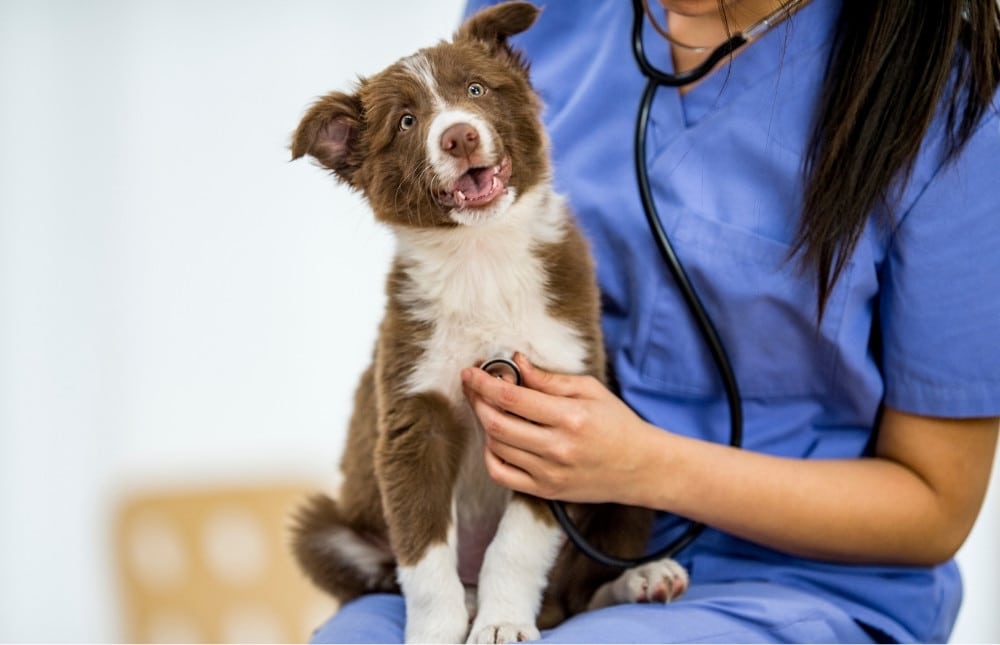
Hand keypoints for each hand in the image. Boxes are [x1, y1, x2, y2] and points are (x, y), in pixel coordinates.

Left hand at [460, 353, 659, 503]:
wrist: (642, 467)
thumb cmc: (618, 424)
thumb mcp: (591, 390)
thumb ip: (550, 379)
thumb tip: (517, 363)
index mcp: (570, 417)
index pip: (512, 398)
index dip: (484, 383)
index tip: (470, 371)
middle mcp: (557, 448)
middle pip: (497, 423)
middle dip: (477, 400)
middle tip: (473, 385)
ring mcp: (549, 473)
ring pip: (496, 447)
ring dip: (484, 424)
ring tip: (489, 407)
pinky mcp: (545, 491)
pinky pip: (501, 475)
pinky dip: (490, 454)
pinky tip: (496, 438)